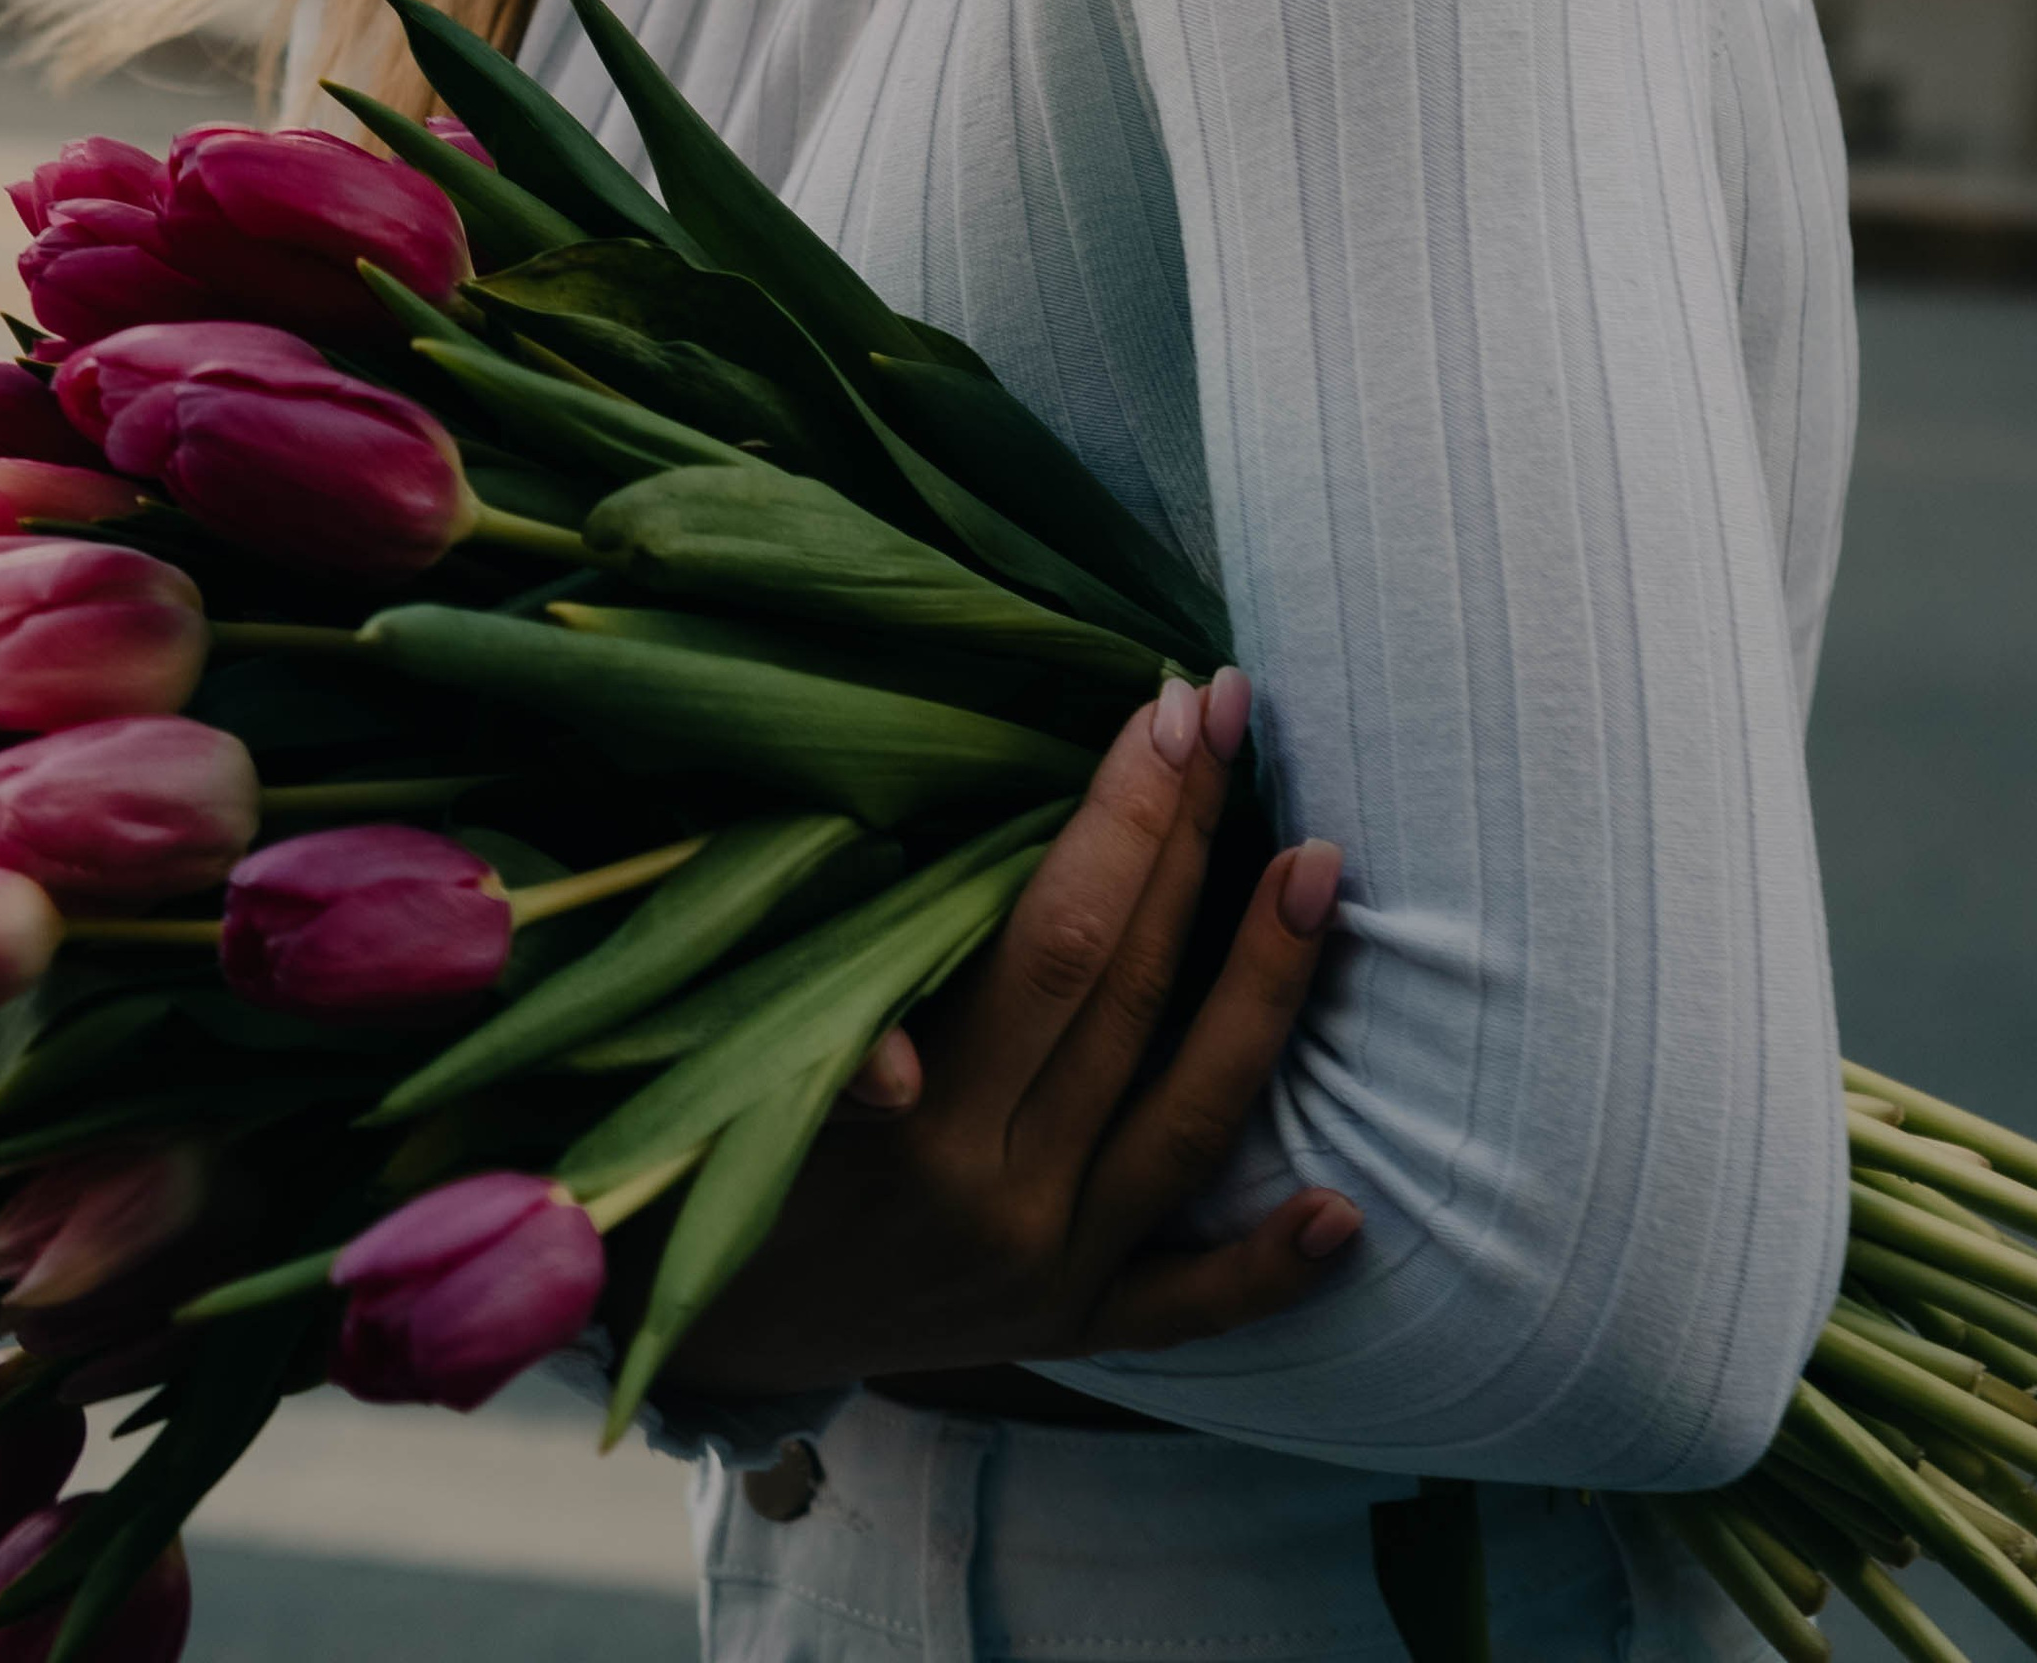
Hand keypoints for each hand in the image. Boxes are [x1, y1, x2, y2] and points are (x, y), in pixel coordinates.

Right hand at [660, 669, 1358, 1395]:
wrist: (686, 1320)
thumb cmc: (698, 1141)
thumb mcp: (721, 1064)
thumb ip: (815, 1032)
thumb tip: (898, 1061)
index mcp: (912, 1128)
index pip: (1052, 946)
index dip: (1118, 821)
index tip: (1159, 708)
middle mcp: (1000, 1200)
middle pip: (1132, 997)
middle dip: (1193, 840)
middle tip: (1237, 717)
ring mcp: (1048, 1272)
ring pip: (1191, 1120)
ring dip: (1267, 991)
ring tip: (1322, 873)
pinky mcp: (1067, 1328)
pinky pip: (1189, 1308)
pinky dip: (1269, 1267)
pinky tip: (1350, 1210)